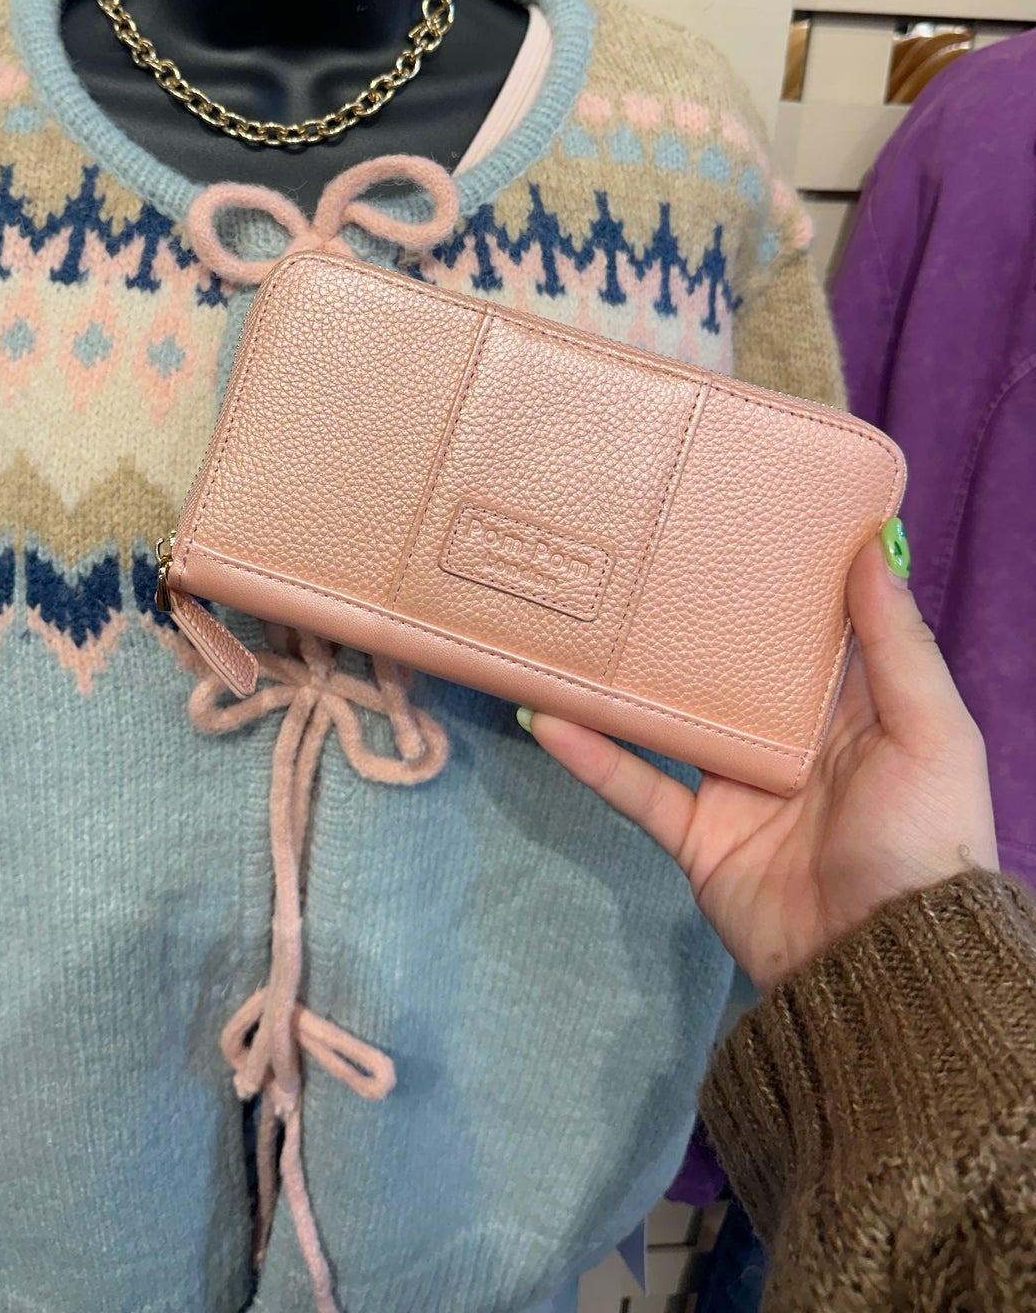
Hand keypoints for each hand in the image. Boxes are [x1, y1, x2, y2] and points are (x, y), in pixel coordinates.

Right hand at [520, 526, 998, 990]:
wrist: (886, 968)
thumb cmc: (926, 840)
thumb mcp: (933, 733)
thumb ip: (898, 645)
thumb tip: (873, 547)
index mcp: (847, 711)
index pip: (803, 631)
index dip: (774, 578)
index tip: (732, 513)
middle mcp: (786, 742)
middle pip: (726, 670)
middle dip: (687, 620)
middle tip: (635, 552)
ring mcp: (736, 790)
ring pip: (668, 721)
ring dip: (621, 683)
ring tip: (571, 627)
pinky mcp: (697, 837)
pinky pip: (636, 787)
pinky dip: (592, 755)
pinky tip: (548, 715)